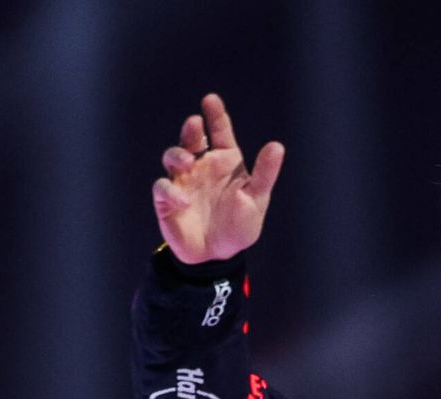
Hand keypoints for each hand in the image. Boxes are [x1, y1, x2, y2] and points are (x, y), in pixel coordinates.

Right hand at [153, 93, 284, 263]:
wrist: (218, 256)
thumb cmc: (239, 225)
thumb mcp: (257, 199)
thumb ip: (265, 173)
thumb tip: (277, 145)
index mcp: (225, 161)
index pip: (219, 132)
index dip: (215, 115)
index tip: (211, 100)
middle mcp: (202, 166)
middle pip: (191, 139)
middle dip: (191, 130)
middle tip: (194, 122)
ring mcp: (183, 181)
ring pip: (172, 157)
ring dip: (177, 155)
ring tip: (188, 162)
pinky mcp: (168, 201)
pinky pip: (163, 189)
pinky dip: (171, 192)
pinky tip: (185, 201)